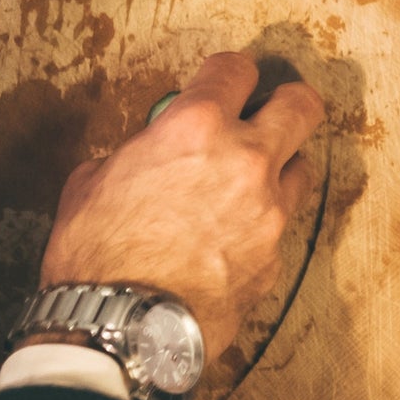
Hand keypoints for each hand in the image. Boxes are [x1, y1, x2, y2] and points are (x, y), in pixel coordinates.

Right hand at [40, 51, 324, 363]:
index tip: (225, 78)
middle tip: (269, 110)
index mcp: (196, 126)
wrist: (120, 331)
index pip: (237, 68)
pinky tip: (238, 232)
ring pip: (302, 166)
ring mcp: (267, 210)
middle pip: (301, 104)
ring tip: (252, 179)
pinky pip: (283, 224)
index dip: (229, 71)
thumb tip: (149, 150)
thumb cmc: (98, 257)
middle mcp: (244, 159)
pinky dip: (265, 221)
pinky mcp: (274, 257)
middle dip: (286, 101)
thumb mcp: (97, 179)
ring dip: (281, 166)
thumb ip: (140, 149)